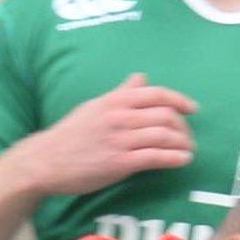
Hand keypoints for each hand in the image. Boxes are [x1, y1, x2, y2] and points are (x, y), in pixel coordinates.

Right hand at [9, 73, 197, 196]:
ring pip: (164, 135)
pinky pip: (156, 157)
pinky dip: (175, 158)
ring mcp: (120, 139)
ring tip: (189, 150)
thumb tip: (141, 77)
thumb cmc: (71, 134)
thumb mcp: (95, 106)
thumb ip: (121, 93)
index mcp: (115, 101)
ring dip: (183, 143)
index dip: (180, 100)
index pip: (156, 94)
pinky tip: (183, 160)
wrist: (46, 160)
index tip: (192, 109)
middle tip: (188, 137)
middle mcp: (120, 116)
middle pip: (165, 115)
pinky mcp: (120, 162)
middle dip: (184, 127)